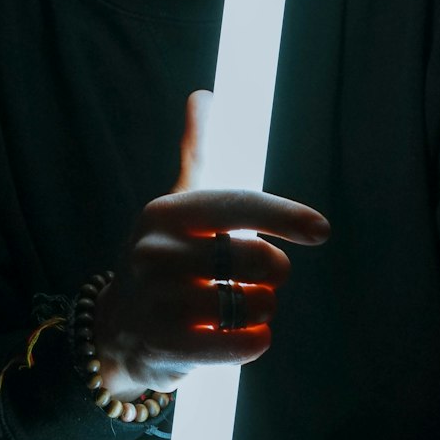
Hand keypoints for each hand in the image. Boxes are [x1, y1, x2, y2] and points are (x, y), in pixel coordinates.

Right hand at [92, 89, 329, 399]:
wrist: (118, 326)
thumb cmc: (165, 256)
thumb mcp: (177, 205)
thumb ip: (197, 152)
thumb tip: (203, 95)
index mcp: (168, 212)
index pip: (237, 205)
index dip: (282, 215)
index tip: (321, 230)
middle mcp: (156, 250)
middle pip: (255, 258)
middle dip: (273, 271)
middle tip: (262, 276)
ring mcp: (157, 299)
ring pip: (252, 303)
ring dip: (263, 308)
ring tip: (241, 305)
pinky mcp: (166, 344)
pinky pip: (240, 344)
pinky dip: (255, 341)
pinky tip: (248, 335)